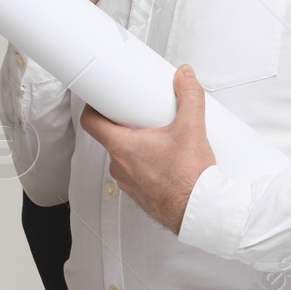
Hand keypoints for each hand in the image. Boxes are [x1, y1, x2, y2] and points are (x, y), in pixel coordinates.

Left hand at [80, 65, 216, 234]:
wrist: (199, 212)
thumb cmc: (189, 179)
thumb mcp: (192, 128)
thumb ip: (189, 96)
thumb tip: (185, 77)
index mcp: (123, 147)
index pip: (91, 122)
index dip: (93, 106)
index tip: (100, 98)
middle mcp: (120, 166)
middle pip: (110, 137)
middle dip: (123, 123)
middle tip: (139, 113)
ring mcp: (128, 182)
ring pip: (123, 156)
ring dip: (135, 145)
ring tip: (156, 136)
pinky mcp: (139, 194)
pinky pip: (134, 172)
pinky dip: (143, 163)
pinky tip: (163, 159)